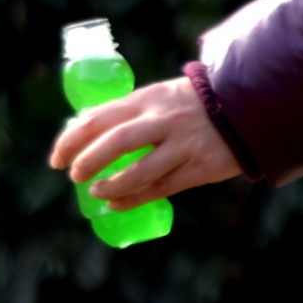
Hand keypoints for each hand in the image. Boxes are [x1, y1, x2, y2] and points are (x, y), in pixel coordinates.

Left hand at [49, 76, 242, 210]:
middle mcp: (162, 121)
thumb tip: (85, 134)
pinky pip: (161, 188)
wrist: (246, 105)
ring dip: (111, 186)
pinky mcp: (200, 167)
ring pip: (138, 172)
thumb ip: (127, 114)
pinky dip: (134, 199)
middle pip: (114, 143)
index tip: (56, 158)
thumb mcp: (156, 98)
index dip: (71, 141)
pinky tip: (117, 205)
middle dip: (87, 162)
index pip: (97, 119)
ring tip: (97, 193)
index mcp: (145, 100)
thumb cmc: (189, 105)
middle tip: (74, 176)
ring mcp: (182, 145)